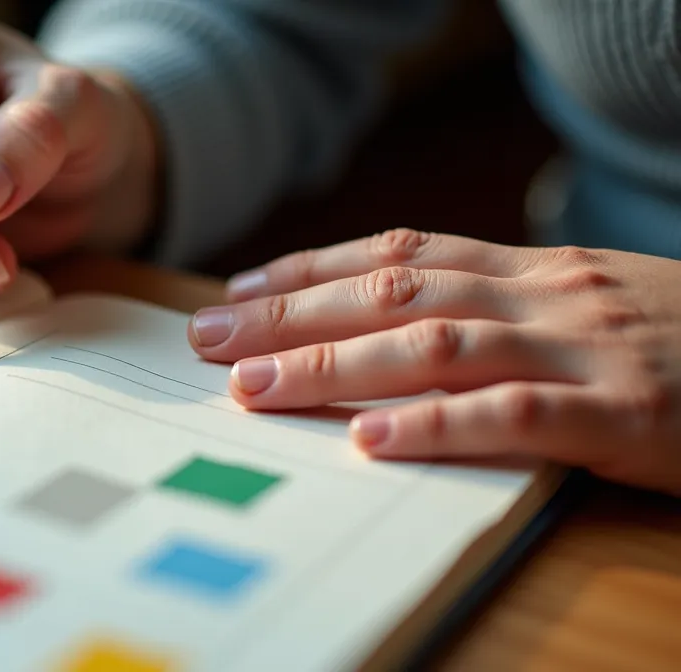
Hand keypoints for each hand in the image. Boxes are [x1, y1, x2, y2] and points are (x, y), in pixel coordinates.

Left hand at [188, 229, 680, 493]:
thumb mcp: (588, 305)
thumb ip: (500, 309)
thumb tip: (393, 328)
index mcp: (534, 269)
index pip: (398, 251)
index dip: (309, 269)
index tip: (237, 286)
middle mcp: (545, 296)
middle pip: (391, 292)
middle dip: (289, 314)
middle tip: (206, 336)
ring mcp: (582, 351)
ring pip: (433, 344)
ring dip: (333, 365)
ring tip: (253, 384)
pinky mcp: (620, 415)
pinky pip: (511, 417)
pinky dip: (434, 425)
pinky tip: (370, 438)